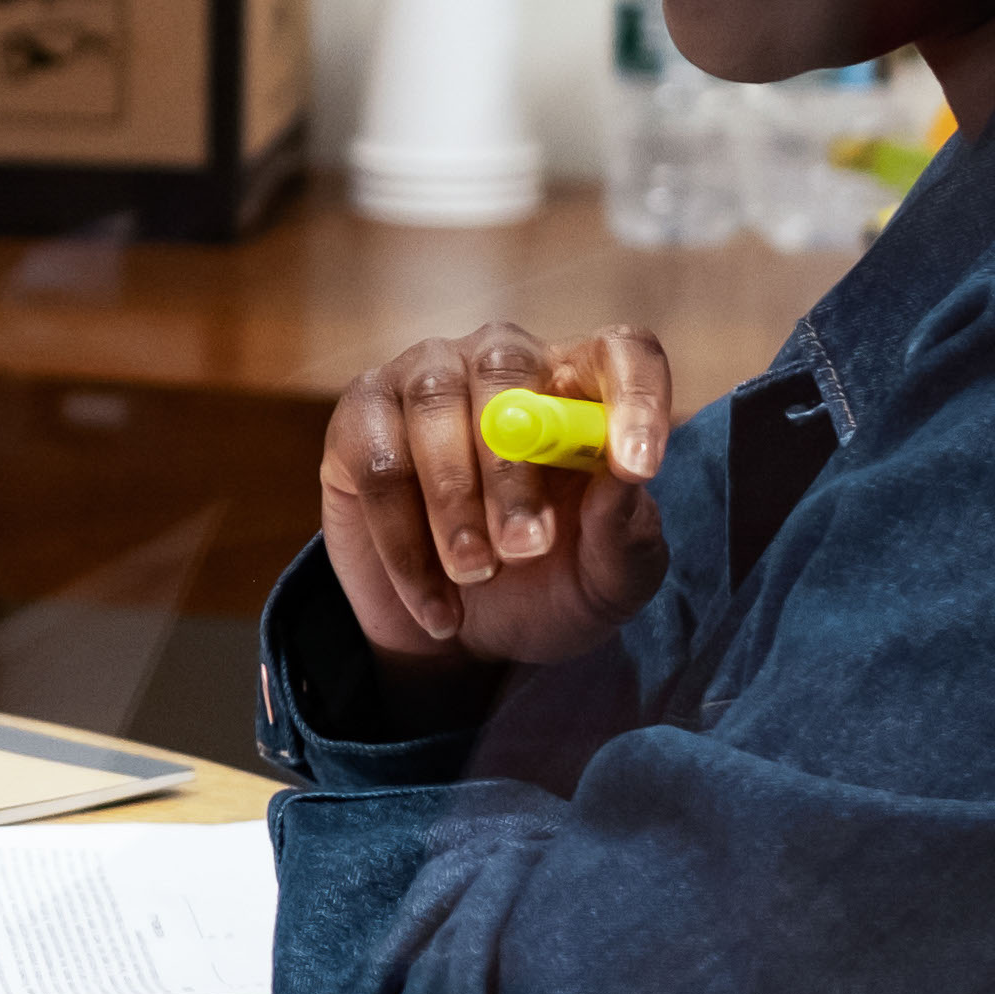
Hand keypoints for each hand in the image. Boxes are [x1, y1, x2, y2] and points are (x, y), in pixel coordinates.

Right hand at [319, 319, 674, 680]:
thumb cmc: (549, 589)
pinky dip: (405, 544)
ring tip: (476, 575)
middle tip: (525, 549)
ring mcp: (420, 382)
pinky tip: (438, 605)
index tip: (636, 466)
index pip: (619, 353)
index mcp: (579, 389)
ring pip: (433, 409)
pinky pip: (378, 464)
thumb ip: (626, 529)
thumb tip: (623, 473)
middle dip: (514, 469)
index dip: (634, 394)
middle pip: (507, 371)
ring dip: (455, 503)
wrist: (462, 640)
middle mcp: (498, 364)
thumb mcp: (609, 579)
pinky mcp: (359, 422)